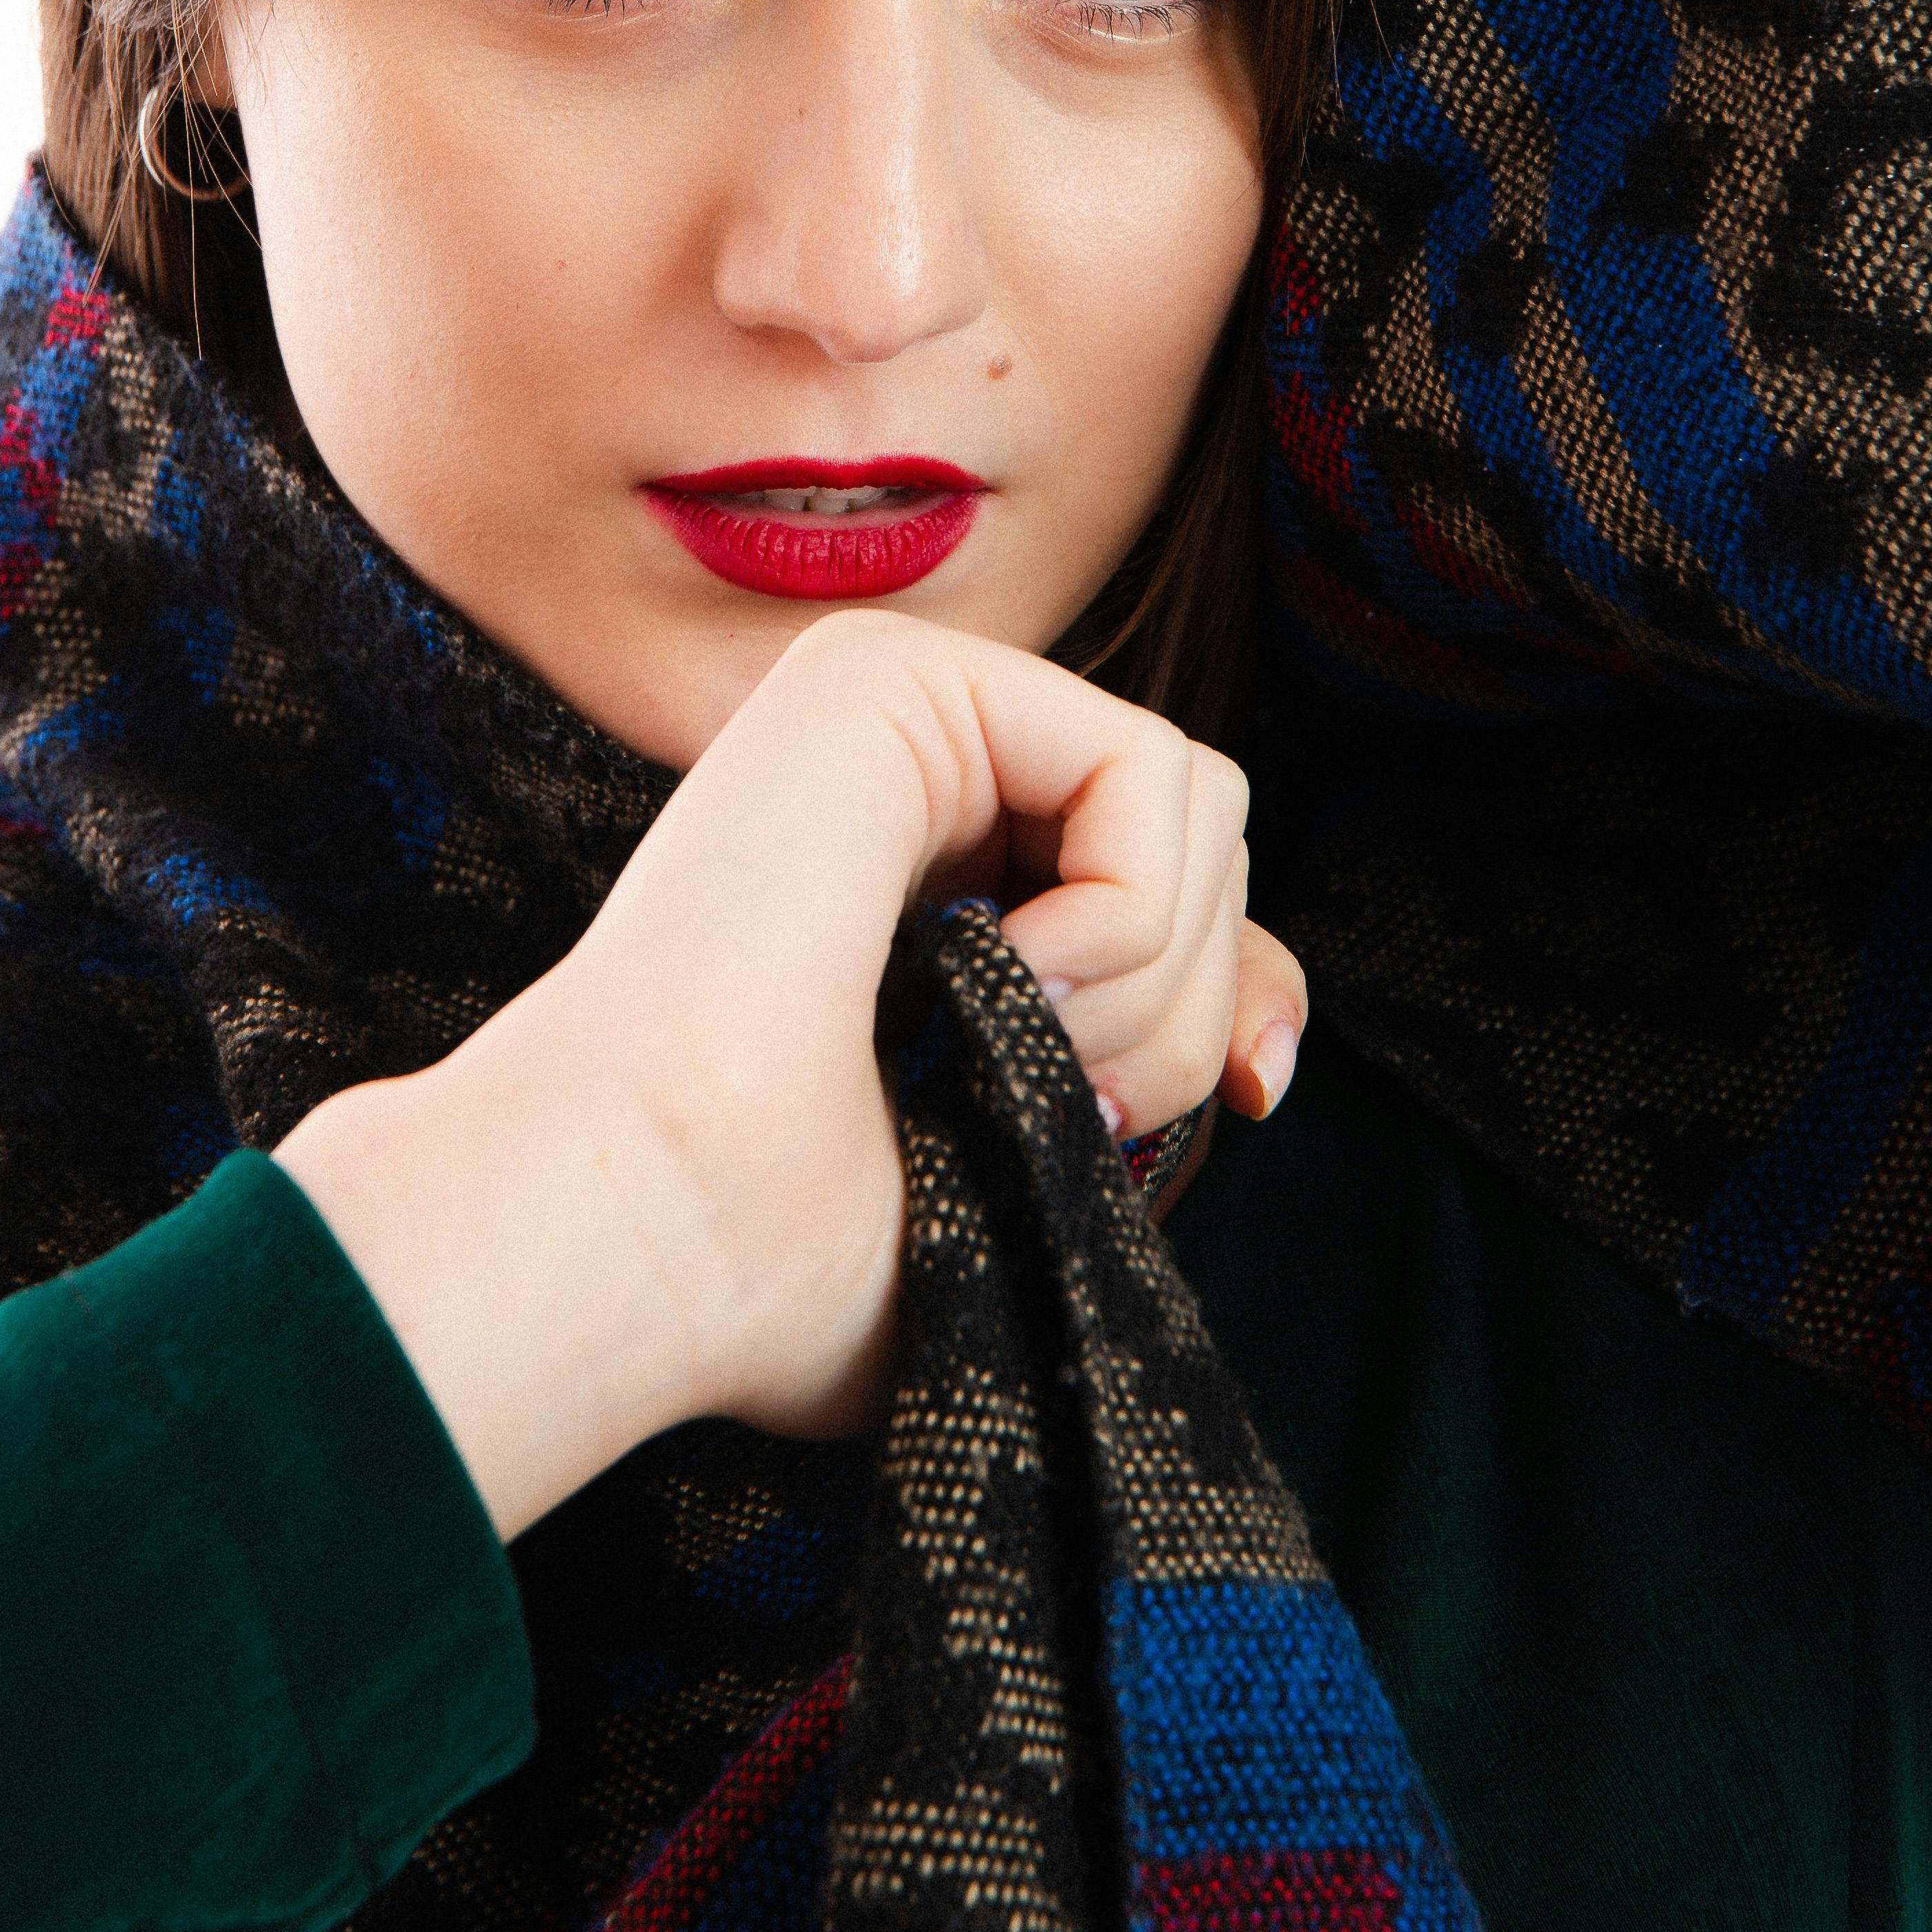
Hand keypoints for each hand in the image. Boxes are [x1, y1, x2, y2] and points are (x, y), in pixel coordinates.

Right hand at [276, 610, 1304, 1536]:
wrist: (660, 1232)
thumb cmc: (790, 1259)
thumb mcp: (1029, 1156)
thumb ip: (1150, 1065)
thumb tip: (1272, 1049)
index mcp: (912, 866)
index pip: (1174, 877)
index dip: (1242, 988)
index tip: (1253, 1098)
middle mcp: (901, 762)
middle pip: (1209, 841)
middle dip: (1182, 1011)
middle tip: (1056, 1104)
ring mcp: (889, 699)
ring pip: (1200, 807)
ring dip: (1148, 984)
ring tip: (1003, 1052)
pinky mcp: (888, 672)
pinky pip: (1148, 774)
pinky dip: (1119, 922)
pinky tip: (993, 984)